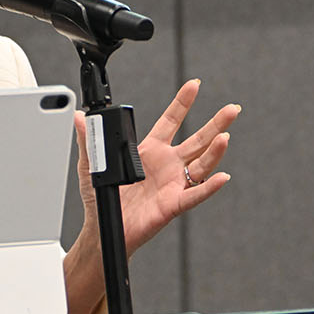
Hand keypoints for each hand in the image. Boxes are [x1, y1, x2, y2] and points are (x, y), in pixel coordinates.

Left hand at [74, 79, 239, 257]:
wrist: (104, 228)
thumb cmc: (101, 198)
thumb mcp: (91, 164)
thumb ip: (89, 139)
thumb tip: (81, 116)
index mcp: (149, 151)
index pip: (171, 121)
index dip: (183, 103)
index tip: (194, 85)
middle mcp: (166, 165)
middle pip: (197, 140)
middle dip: (215, 124)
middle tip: (232, 109)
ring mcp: (173, 184)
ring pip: (201, 165)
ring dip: (215, 152)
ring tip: (225, 137)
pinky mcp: (173, 204)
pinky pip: (195, 195)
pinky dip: (210, 187)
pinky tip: (222, 177)